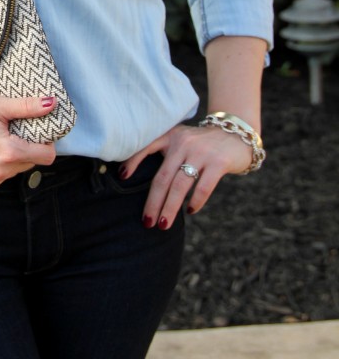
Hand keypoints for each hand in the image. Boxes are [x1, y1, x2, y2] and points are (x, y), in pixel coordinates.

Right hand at [0, 93, 57, 193]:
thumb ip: (27, 107)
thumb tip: (51, 103)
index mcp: (7, 153)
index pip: (46, 156)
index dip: (45, 142)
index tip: (34, 130)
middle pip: (31, 163)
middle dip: (27, 147)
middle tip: (10, 130)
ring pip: (15, 171)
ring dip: (12, 157)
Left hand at [120, 122, 253, 229]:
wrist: (237, 134)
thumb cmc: (203, 144)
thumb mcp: (181, 140)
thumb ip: (166, 153)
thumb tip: (144, 182)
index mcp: (171, 136)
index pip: (146, 147)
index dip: (132, 161)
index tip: (121, 177)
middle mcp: (183, 142)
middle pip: (163, 177)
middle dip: (153, 202)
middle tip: (146, 221)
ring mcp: (201, 152)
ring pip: (180, 185)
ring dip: (170, 207)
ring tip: (163, 224)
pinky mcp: (218, 162)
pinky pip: (203, 186)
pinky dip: (196, 201)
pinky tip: (190, 211)